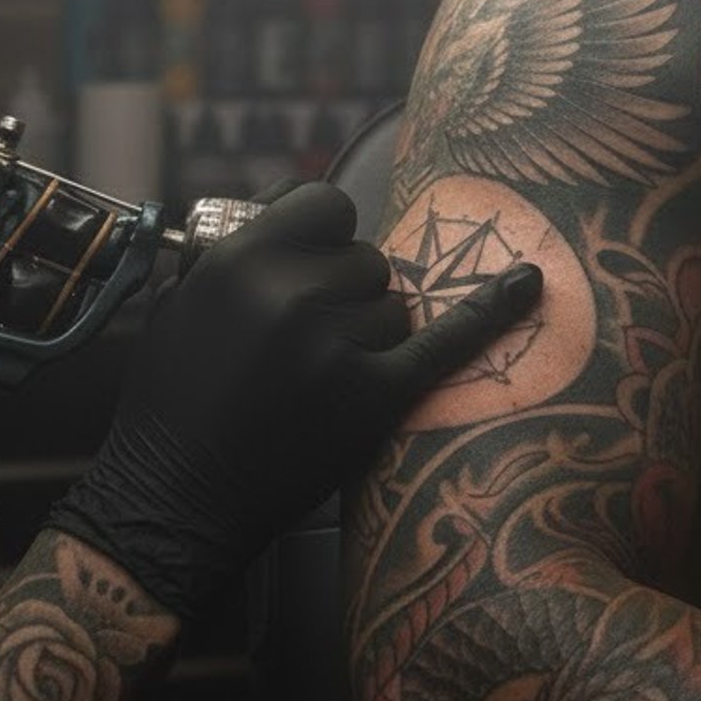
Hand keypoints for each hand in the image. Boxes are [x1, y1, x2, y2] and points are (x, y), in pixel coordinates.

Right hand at [44, 181, 540, 620]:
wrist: (170, 501)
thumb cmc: (172, 399)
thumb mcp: (182, 301)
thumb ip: (240, 244)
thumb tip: (303, 198)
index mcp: (239, 261)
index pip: (327, 204)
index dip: (328, 234)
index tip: (319, 263)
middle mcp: (290, 296)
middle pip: (368, 260)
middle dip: (348, 293)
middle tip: (309, 342)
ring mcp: (335, 349)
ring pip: (397, 306)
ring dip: (371, 333)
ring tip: (318, 377)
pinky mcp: (373, 400)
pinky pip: (444, 344)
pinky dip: (491, 313)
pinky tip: (531, 283)